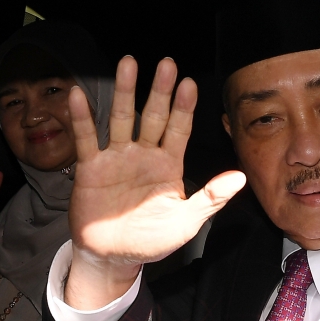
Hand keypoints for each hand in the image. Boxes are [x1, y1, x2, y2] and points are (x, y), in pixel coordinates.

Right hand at [65, 56, 245, 308]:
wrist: (112, 257)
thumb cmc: (151, 241)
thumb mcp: (186, 223)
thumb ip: (211, 199)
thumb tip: (240, 177)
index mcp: (168, 165)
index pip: (178, 129)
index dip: (184, 108)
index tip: (189, 84)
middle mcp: (143, 154)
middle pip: (152, 116)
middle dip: (159, 91)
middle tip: (166, 63)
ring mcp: (116, 158)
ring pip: (121, 119)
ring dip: (124, 92)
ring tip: (128, 63)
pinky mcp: (91, 168)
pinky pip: (87, 139)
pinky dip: (82, 118)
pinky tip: (79, 95)